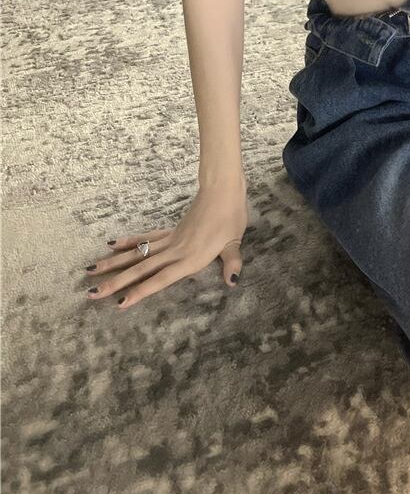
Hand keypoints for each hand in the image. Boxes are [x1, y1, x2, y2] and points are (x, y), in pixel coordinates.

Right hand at [84, 181, 247, 309]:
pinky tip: (112, 244)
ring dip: (113, 262)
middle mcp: (175, 251)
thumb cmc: (231, 217)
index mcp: (190, 258)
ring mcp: (170, 240)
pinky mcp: (171, 231)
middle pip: (140, 269)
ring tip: (91, 270)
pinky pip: (146, 238)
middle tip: (91, 293)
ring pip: (137, 253)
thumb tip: (232, 281)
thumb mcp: (234, 242)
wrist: (222, 190)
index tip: (119, 303)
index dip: (140, 291)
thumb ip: (231, 263)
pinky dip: (129, 242)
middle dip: (115, 282)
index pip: (160, 279)